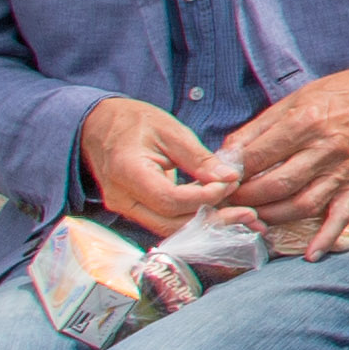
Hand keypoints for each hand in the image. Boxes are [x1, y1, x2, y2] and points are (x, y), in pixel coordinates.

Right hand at [77, 98, 234, 235]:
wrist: (98, 125)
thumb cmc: (133, 121)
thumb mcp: (169, 129)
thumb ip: (198, 157)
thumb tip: (229, 177)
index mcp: (126, 171)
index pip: (169, 199)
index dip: (204, 197)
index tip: (231, 184)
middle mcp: (122, 198)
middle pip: (171, 223)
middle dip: (213, 220)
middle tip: (249, 213)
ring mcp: (126, 208)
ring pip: (170, 228)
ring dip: (207, 225)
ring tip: (243, 217)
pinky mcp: (135, 211)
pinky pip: (167, 222)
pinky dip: (195, 220)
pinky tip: (222, 213)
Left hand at [208, 61, 348, 251]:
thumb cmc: (327, 97)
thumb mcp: (287, 103)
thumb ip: (254, 132)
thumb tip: (224, 159)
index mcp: (304, 122)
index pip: (259, 156)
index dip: (233, 173)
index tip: (218, 182)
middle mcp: (325, 148)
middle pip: (278, 184)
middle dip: (247, 198)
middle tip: (229, 202)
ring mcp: (341, 170)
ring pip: (303, 205)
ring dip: (273, 217)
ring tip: (253, 219)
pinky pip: (341, 216)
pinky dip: (326, 238)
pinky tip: (310, 254)